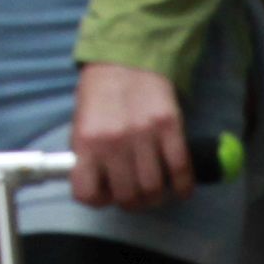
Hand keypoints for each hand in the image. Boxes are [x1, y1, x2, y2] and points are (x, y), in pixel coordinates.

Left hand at [68, 59, 190, 212]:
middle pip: (128, 196)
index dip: (97, 199)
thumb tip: (96, 184)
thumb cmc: (99, 94)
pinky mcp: (171, 129)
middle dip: (131, 202)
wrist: (126, 61)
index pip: (88, 192)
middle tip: (134, 196)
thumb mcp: (81, 122)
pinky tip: (179, 189)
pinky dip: (182, 187)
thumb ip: (87, 154)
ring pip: (155, 189)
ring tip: (154, 192)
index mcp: (86, 141)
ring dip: (156, 198)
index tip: (104, 195)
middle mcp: (114, 142)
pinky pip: (181, 171)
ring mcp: (144, 136)